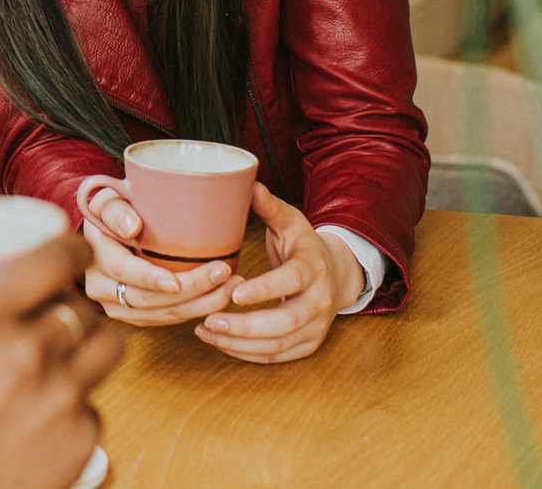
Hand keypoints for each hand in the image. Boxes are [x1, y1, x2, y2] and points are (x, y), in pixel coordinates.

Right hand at [0, 231, 121, 488]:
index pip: (56, 259)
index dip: (75, 247)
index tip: (75, 249)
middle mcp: (31, 352)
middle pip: (86, 306)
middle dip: (78, 303)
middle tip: (61, 308)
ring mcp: (63, 398)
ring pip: (107, 349)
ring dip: (92, 343)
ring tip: (73, 349)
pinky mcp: (82, 441)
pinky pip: (95, 406)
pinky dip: (78, 405)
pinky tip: (52, 411)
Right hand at [76, 180, 239, 326]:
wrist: (106, 232)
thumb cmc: (113, 211)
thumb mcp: (107, 200)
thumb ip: (116, 209)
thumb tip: (132, 228)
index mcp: (94, 257)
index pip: (123, 271)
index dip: (150, 279)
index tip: (177, 281)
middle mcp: (101, 289)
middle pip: (148, 300)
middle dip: (190, 291)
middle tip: (225, 274)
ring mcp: (117, 306)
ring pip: (162, 315)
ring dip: (200, 305)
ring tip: (232, 287)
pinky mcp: (135, 315)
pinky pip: (167, 320)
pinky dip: (195, 311)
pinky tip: (219, 297)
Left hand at [194, 181, 360, 363]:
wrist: (337, 274)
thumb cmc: (303, 245)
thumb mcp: (290, 221)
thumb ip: (269, 206)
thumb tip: (248, 184)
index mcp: (313, 268)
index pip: (291, 281)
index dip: (265, 289)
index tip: (234, 292)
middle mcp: (319, 301)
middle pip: (285, 322)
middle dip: (245, 326)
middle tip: (208, 321)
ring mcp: (317, 327)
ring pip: (278, 345)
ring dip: (240, 343)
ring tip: (205, 332)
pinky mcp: (309, 344)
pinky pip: (277, 356)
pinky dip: (247, 354)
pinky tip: (221, 343)